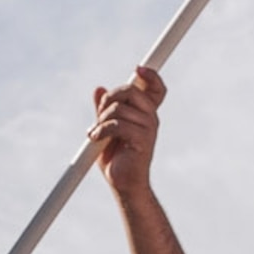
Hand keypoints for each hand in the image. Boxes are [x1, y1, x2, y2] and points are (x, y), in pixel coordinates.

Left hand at [91, 66, 166, 196]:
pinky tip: (96, 139)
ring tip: (97, 133)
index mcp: (145, 114)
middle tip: (99, 115)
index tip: (138, 69)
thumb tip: (98, 89)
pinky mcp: (143, 141)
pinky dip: (101, 130)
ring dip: (101, 120)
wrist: (123, 184)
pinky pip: (117, 124)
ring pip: (119, 108)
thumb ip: (103, 109)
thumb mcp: (105, 128)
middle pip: (131, 90)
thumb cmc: (117, 158)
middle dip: (110, 98)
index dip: (151, 75)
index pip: (156, 89)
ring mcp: (149, 129)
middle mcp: (151, 119)